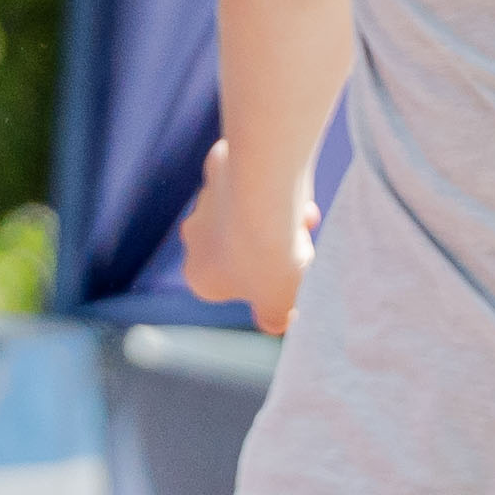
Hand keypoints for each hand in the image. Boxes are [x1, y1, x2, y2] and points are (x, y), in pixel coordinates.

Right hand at [178, 135, 312, 333]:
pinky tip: (294, 193)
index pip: (236, 289)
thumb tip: (276, 325)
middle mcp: (193, 239)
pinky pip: (255, 185)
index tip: (290, 279)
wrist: (263, 198)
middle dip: (276, 250)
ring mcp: (204, 202)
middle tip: (299, 247)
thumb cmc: (269, 258)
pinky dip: (277, 191)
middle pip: (244, 251)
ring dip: (282, 220)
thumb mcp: (277, 303)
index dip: (268, 285)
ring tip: (302, 219)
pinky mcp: (219, 169)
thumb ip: (273, 318)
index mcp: (199, 278)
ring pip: (252, 217)